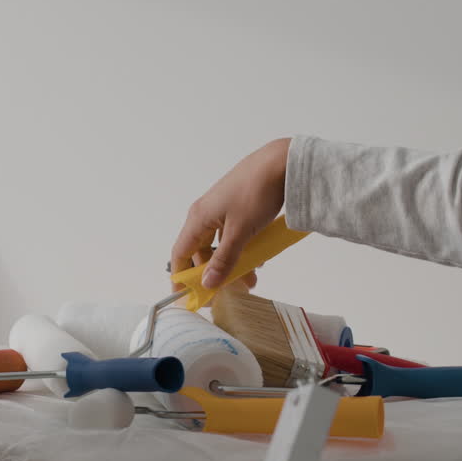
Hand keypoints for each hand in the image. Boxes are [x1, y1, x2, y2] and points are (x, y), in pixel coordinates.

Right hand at [171, 137, 291, 290]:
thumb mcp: (240, 232)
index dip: (180, 277)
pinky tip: (257, 258)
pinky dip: (240, 249)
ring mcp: (221, 210)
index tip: (186, 297)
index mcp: (198, 218)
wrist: (281, 163)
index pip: (180, 254)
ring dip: (231, 263)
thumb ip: (224, 260)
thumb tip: (208, 283)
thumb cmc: (256, 192)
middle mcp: (205, 214)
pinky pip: (231, 235)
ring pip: (219, 245)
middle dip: (213, 274)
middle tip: (228, 292)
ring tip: (250, 279)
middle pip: (200, 252)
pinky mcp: (236, 207)